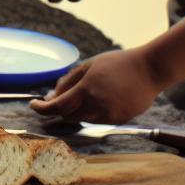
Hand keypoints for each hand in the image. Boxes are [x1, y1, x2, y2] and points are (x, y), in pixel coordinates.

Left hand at [29, 49, 162, 124]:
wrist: (150, 69)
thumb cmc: (118, 63)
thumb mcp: (90, 65)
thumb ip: (68, 82)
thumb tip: (51, 97)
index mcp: (86, 90)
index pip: (56, 107)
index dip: (41, 108)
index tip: (34, 105)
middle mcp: (96, 106)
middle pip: (67, 116)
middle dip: (60, 108)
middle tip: (57, 97)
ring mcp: (108, 116)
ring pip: (82, 119)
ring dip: (76, 111)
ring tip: (86, 93)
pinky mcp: (118, 120)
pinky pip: (97, 120)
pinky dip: (92, 112)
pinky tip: (102, 98)